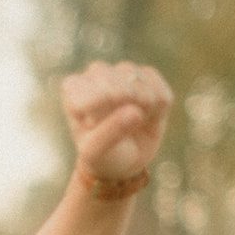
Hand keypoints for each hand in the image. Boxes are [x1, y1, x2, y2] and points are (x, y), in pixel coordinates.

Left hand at [62, 60, 172, 182]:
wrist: (123, 161)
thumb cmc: (101, 155)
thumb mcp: (96, 152)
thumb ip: (110, 133)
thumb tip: (135, 111)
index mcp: (74, 89)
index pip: (84, 85)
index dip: (98, 104)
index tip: (94, 123)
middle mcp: (97, 75)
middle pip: (115, 81)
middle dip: (123, 106)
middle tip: (123, 125)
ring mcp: (124, 73)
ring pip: (139, 81)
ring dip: (143, 108)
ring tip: (135, 124)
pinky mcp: (148, 78)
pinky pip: (160, 90)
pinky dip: (159, 110)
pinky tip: (149, 118)